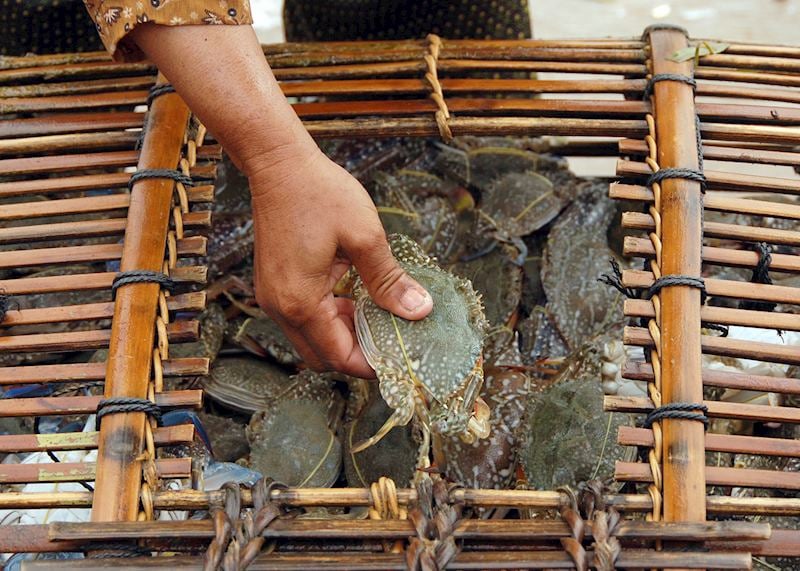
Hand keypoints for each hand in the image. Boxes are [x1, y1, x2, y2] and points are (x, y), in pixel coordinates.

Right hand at [127, 24, 431, 375]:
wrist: (278, 164)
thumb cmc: (319, 194)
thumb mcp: (365, 236)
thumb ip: (389, 280)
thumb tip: (419, 310)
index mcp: (301, 302)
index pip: (338, 357)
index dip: (371, 364)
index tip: (401, 356)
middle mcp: (280, 307)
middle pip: (322, 356)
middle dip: (357, 353)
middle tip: (392, 338)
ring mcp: (274, 297)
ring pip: (312, 338)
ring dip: (345, 334)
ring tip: (379, 316)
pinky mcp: (275, 284)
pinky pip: (304, 316)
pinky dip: (331, 317)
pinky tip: (356, 297)